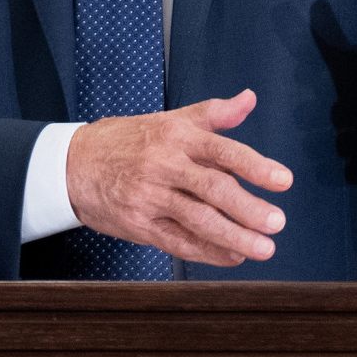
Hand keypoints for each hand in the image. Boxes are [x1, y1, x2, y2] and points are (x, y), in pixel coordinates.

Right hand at [66, 90, 294, 266]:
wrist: (74, 164)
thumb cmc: (127, 140)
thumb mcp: (170, 119)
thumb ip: (213, 113)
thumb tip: (249, 99)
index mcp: (176, 135)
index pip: (222, 149)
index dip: (254, 165)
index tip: (283, 180)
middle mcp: (164, 164)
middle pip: (212, 188)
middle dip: (248, 208)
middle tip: (276, 222)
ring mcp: (151, 197)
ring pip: (198, 219)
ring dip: (234, 237)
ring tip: (263, 248)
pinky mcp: (140, 225)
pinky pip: (178, 242)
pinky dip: (208, 252)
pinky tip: (232, 256)